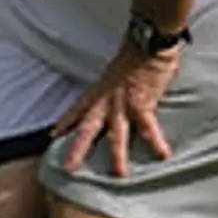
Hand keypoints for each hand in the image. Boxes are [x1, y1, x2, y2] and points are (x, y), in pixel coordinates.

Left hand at [54, 46, 181, 177]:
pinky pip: (150, 127)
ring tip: (120, 175)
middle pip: (88, 129)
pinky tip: (164, 155)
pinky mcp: (143, 104)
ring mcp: (123, 104)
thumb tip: (117, 92)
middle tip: (68, 169)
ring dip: (118, 157)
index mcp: (99, 91)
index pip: (77, 109)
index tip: (53, 135)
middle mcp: (106, 100)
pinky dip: (157, 142)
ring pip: (117, 135)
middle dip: (77, 149)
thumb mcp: (114, 71)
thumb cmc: (134, 53)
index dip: (65, 122)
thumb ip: (112, 86)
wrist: (146, 42)